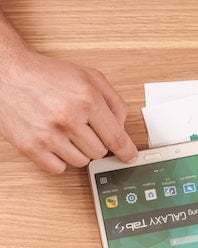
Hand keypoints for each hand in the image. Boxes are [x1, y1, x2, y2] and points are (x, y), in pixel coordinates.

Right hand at [0, 48, 137, 172]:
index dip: (126, 151)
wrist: (8, 72)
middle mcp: (69, 118)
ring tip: (65, 131)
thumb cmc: (48, 75)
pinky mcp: (31, 147)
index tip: (129, 157)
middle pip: (99, 152)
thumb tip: (122, 128)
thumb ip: (114, 102)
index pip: (116, 138)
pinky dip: (60, 159)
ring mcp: (49, 135)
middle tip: (82, 128)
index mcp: (87, 100)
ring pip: (81, 162)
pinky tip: (54, 142)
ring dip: (77, 151)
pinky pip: (58, 168)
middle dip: (95, 142)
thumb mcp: (90, 78)